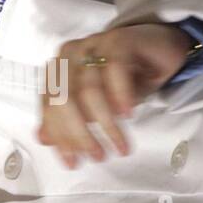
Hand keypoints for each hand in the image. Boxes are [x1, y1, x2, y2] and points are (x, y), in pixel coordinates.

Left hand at [41, 23, 195, 166]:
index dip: (60, 137)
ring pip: (90, 90)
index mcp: (56, 70)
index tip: (73, 162)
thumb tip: (43, 139)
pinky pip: (114, 69)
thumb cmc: (122, 81)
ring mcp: (92, 44)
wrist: (159, 52)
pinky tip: (128, 115)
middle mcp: (69, 55)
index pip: (49, 107)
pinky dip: (120, 95)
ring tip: (118, 146)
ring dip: (105, 123)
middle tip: (98, 157)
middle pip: (65, 101)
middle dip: (80, 134)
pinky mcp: (118, 39)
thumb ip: (66, 119)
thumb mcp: (92, 105)